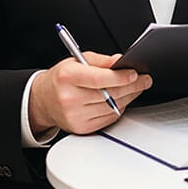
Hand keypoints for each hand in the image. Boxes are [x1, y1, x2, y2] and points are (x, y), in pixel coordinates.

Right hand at [28, 52, 151, 135]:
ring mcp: (75, 115)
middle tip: (145, 80)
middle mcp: (69, 98)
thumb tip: (120, 60)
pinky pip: (109, 118)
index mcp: (67, 77)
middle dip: (132, 86)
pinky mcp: (81, 128)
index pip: (98, 78)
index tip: (135, 73)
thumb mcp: (77, 60)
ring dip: (129, 97)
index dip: (120, 76)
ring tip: (136, 87)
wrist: (42, 100)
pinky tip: (122, 99)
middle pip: (109, 94)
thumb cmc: (61, 79)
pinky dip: (119, 108)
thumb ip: (101, 60)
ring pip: (112, 107)